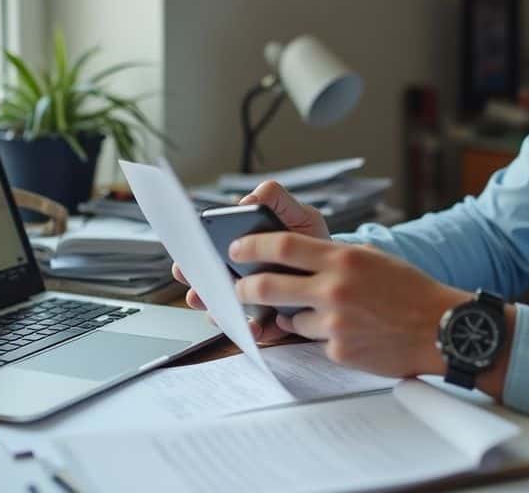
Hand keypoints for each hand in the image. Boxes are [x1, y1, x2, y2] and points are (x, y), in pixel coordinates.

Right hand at [171, 180, 329, 341]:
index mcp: (241, 248)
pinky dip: (253, 330)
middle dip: (199, 289)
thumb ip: (274, 199)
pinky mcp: (271, 320)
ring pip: (228, 310)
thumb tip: (247, 202)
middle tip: (195, 292)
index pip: (207, 252)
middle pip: (210, 285)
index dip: (194, 256)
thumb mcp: (296, 212)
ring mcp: (254, 300)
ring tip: (220, 313)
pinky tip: (255, 327)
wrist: (339, 267)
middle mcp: (241, 275)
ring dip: (219, 314)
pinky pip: (257, 329)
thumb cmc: (310, 237)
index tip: (189, 261)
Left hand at [230, 231, 470, 377]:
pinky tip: (351, 332)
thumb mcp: (373, 259)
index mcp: (343, 259)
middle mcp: (334, 288)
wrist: (442, 329)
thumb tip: (299, 259)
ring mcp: (335, 322)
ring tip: (325, 314)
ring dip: (296, 317)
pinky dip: (325, 337)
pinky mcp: (339, 350)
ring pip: (292, 319)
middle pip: (269, 284)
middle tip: (239, 287)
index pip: (284, 246)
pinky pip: (317, 341)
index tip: (237, 249)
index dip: (253, 246)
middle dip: (246, 287)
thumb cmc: (411, 291)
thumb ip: (335, 259)